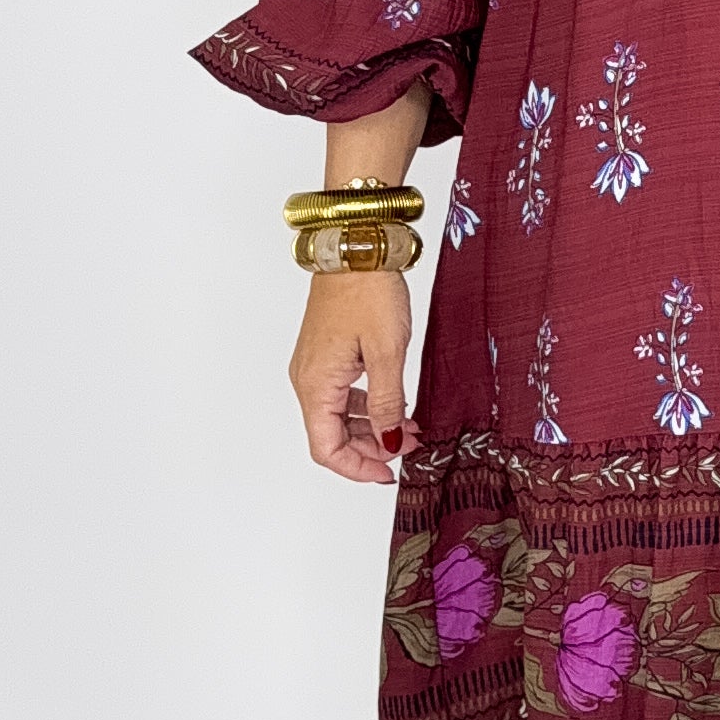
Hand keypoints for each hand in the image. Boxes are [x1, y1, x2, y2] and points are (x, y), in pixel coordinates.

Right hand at [291, 270, 414, 483]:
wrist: (357, 246)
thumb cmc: (367, 290)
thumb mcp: (388, 352)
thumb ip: (388, 403)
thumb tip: (390, 442)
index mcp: (315, 384)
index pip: (327, 449)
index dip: (358, 469)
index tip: (390, 473)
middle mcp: (307, 379)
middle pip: (331, 437)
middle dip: (371, 449)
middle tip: (411, 447)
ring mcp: (315, 366)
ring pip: (338, 417)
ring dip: (372, 429)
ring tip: (410, 427)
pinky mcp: (327, 354)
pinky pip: (342, 395)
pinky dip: (367, 407)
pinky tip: (396, 404)